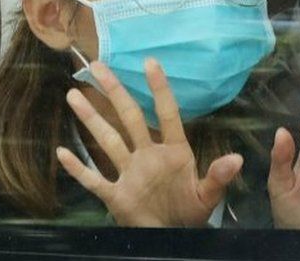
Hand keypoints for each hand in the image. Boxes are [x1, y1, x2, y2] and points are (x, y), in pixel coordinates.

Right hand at [55, 59, 243, 226]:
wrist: (171, 236)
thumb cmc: (190, 212)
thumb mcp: (207, 196)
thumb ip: (218, 177)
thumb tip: (237, 159)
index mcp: (173, 151)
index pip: (166, 114)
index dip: (159, 89)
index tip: (150, 62)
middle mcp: (147, 155)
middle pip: (129, 117)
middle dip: (114, 92)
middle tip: (97, 66)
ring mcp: (129, 173)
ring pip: (108, 141)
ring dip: (91, 119)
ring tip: (73, 95)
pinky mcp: (115, 195)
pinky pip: (94, 180)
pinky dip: (78, 169)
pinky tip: (62, 152)